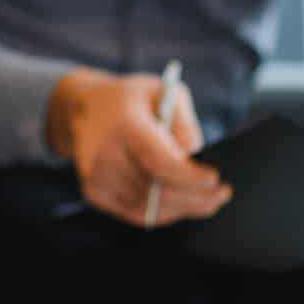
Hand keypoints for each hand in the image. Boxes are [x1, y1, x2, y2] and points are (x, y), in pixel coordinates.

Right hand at [46, 67, 231, 227]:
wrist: (81, 108)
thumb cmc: (129, 100)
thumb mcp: (161, 90)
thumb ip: (183, 120)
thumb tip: (195, 154)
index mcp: (123, 124)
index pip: (159, 161)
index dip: (190, 176)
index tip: (216, 178)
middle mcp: (104, 154)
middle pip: (156, 190)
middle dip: (196, 197)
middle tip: (222, 194)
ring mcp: (96, 177)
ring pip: (148, 208)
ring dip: (183, 208)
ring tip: (208, 201)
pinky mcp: (94, 192)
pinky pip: (135, 213)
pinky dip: (163, 213)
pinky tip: (182, 204)